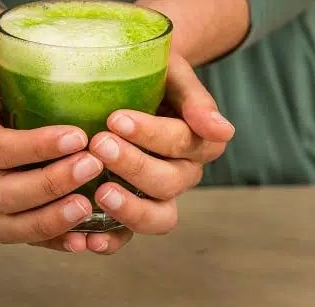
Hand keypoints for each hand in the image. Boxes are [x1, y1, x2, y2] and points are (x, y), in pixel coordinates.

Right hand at [0, 40, 105, 251]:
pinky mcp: (13, 208)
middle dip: (50, 184)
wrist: (7, 77)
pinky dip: (54, 240)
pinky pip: (27, 236)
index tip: (78, 136)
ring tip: (88, 208)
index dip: (36, 148)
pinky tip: (85, 239)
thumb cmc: (0, 64)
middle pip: (4, 193)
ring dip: (50, 221)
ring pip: (10, 225)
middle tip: (93, 165)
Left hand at [85, 55, 234, 253]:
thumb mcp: (174, 74)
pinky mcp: (134, 207)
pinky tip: (91, 239)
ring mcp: (159, 194)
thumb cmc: (154, 74)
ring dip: (130, 207)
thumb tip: (223, 130)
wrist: (133, 82)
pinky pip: (130, 234)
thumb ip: (196, 100)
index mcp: (199, 140)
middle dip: (134, 165)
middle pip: (168, 181)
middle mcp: (184, 172)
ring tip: (100, 192)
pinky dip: (114, 240)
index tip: (116, 118)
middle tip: (99, 145)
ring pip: (158, 215)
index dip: (150, 134)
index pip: (180, 141)